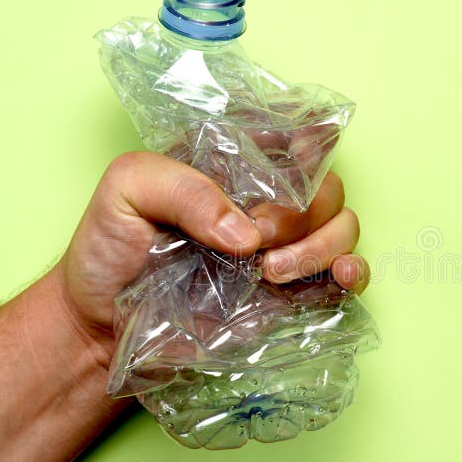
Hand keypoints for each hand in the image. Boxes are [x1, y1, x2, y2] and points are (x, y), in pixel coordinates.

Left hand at [57, 151, 369, 364]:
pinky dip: (356, 272)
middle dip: (299, 213)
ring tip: (271, 272)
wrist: (105, 326)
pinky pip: (350, 274)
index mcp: (236, 166)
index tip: (295, 159)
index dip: (308, 141)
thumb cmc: (111, 251)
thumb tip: (247, 232)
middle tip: (256, 241)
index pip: (295, 135)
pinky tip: (341, 277)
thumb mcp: (125, 192)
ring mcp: (287, 248)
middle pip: (325, 186)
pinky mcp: (296, 293)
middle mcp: (269, 202)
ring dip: (320, 246)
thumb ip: (180, 187)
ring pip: (344, 225)